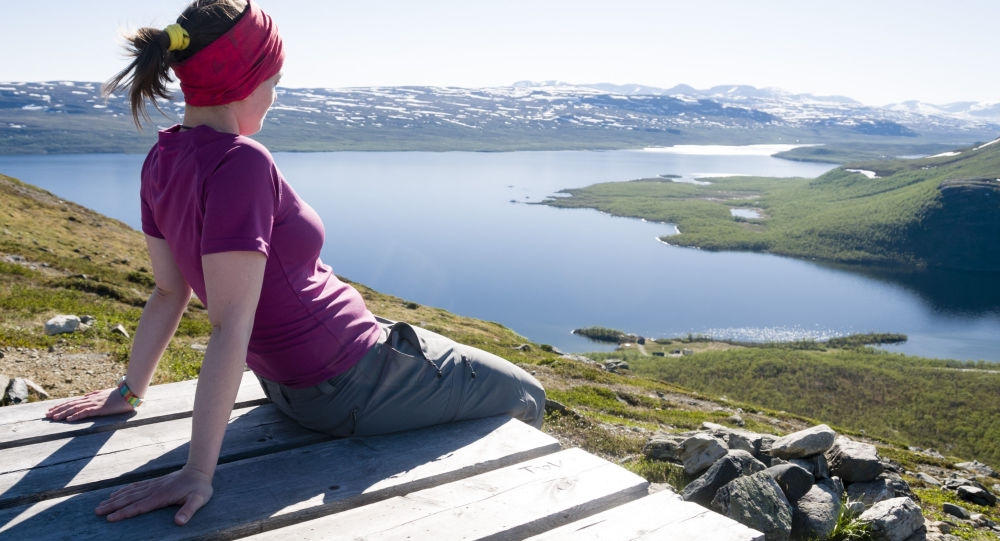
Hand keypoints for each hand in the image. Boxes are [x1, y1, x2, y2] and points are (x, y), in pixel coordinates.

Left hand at [45, 388, 134, 421]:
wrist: (129, 393)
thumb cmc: (119, 395)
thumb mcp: (104, 394)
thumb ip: (94, 394)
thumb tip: (86, 395)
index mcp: (90, 397)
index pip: (72, 402)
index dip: (61, 406)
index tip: (51, 410)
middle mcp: (89, 400)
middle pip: (70, 405)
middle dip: (58, 410)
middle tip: (47, 415)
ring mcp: (94, 404)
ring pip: (75, 409)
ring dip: (63, 413)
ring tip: (53, 418)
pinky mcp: (99, 409)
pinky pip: (85, 412)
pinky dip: (76, 416)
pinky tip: (68, 419)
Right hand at [96, 466, 213, 525]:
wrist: (199, 470)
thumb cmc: (200, 488)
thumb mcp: (198, 500)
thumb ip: (189, 511)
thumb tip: (179, 522)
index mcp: (161, 497)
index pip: (139, 506)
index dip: (124, 513)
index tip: (110, 518)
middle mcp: (153, 490)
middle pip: (129, 499)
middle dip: (113, 506)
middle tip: (97, 512)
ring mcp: (152, 485)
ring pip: (129, 492)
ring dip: (115, 499)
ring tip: (100, 505)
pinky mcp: (153, 483)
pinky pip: (135, 487)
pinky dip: (123, 491)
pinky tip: (115, 494)